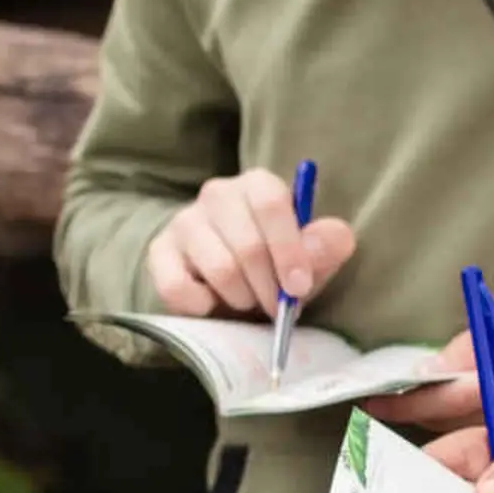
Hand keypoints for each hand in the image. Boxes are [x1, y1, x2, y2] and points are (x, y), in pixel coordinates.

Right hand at [145, 172, 357, 318]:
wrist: (226, 279)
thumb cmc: (274, 264)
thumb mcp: (309, 258)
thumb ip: (325, 247)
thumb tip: (334, 238)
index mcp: (257, 184)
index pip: (271, 203)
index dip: (288, 249)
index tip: (298, 287)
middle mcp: (216, 194)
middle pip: (248, 245)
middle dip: (268, 287)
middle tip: (275, 308)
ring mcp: (184, 221)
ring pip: (219, 270)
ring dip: (241, 298)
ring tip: (247, 301)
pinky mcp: (159, 252)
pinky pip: (177, 287)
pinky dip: (201, 306)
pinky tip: (212, 304)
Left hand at [377, 283, 493, 436]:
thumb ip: (472, 346)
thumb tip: (428, 371)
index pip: (447, 399)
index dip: (405, 402)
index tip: (371, 402)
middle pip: (453, 429)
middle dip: (414, 421)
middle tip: (376, 411)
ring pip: (472, 438)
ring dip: (438, 428)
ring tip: (403, 414)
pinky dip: (468, 429)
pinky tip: (448, 417)